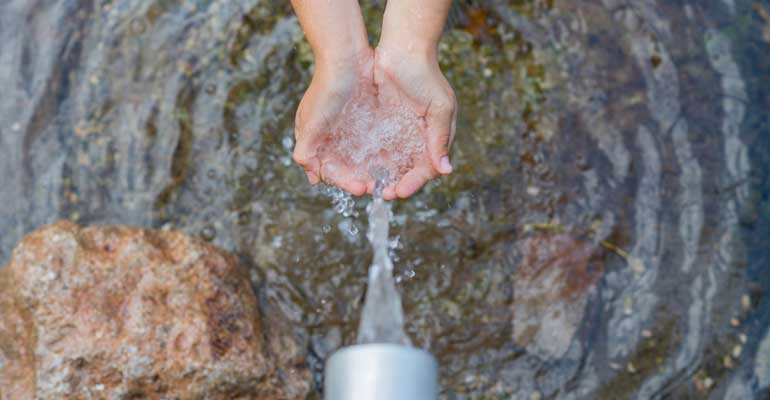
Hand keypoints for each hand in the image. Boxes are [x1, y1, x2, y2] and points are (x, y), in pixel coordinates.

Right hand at [292, 48, 374, 195]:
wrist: (346, 56)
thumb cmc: (326, 87)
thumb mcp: (312, 121)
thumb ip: (307, 149)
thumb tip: (310, 176)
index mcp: (313, 140)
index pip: (328, 171)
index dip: (344, 182)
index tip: (361, 188)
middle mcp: (329, 138)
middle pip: (344, 168)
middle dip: (359, 179)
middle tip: (377, 187)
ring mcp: (347, 129)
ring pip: (358, 159)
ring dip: (370, 171)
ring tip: (386, 179)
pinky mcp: (363, 121)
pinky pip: (371, 144)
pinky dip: (378, 155)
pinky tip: (391, 162)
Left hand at [373, 45, 456, 199]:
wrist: (403, 48)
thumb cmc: (425, 75)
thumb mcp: (439, 106)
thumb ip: (440, 138)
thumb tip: (446, 170)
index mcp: (436, 137)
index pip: (427, 169)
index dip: (413, 183)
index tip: (398, 192)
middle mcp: (419, 138)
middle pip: (408, 170)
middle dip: (396, 184)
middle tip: (382, 193)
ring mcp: (400, 132)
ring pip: (392, 163)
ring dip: (383, 176)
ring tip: (370, 186)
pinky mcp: (382, 124)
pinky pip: (377, 147)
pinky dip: (372, 160)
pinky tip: (362, 168)